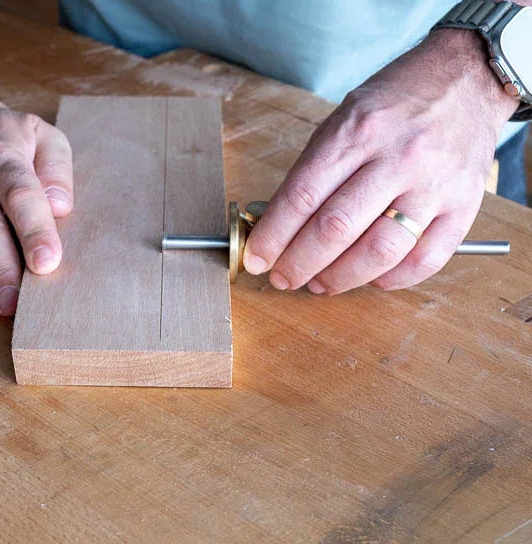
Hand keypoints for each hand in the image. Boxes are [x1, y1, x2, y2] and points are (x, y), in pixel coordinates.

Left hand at [244, 29, 518, 293]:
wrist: (468, 77)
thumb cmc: (396, 102)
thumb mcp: (344, 117)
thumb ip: (314, 169)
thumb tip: (279, 225)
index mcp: (358, 131)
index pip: (302, 196)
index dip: (273, 236)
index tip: (256, 259)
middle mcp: (397, 158)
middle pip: (336, 228)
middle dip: (298, 263)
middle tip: (281, 278)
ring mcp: (434, 184)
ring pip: (379, 251)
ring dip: (341, 278)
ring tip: (319, 284)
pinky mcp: (464, 205)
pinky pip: (426, 259)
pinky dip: (393, 279)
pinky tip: (371, 279)